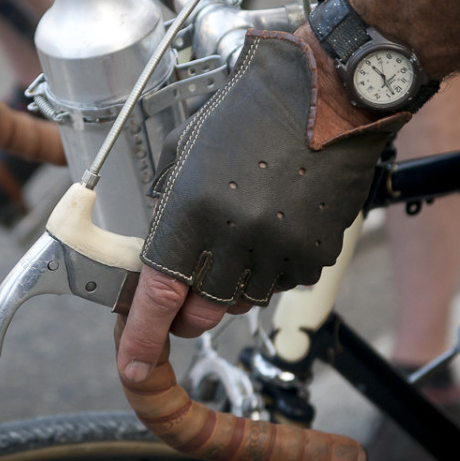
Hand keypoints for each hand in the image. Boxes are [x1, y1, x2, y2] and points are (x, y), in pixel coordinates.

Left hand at [119, 27, 408, 381]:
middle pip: (205, 311)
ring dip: (233, 283)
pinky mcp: (316, 251)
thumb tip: (157, 248)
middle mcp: (237, 236)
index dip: (144, 334)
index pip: (161, 292)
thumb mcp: (185, 149)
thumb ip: (166, 204)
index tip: (135, 363)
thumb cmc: (249, 112)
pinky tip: (274, 228)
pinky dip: (271, 268)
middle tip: (187, 293)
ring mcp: (282, 247)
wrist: (324, 96)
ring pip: (245, 300)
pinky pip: (283, 282)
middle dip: (189, 311)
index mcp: (194, 209)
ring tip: (240, 235)